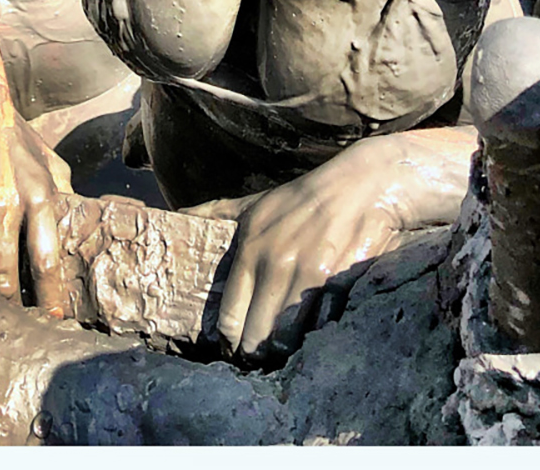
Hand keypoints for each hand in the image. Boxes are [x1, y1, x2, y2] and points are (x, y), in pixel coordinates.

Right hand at [0, 96, 72, 314]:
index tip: (54, 323)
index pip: (46, 261)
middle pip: (6, 276)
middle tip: (15, 331)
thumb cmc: (13, 137)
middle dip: (12, 308)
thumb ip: (60, 198)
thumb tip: (77, 234)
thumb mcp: (48, 162)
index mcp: (38, 194)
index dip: (50, 299)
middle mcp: (4, 203)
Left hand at [216, 140, 406, 360]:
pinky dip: (314, 337)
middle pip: (255, 336)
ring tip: (283, 350)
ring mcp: (308, 277)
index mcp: (251, 250)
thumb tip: (177, 214)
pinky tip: (311, 335)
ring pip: (285, 340)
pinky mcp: (338, 284)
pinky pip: (319, 329)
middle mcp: (276, 266)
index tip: (233, 346)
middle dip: (254, 351)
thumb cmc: (303, 198)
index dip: (229, 339)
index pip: (230, 316)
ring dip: (283, 350)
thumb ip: (216, 213)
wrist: (362, 185)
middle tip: (258, 355)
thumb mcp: (255, 203)